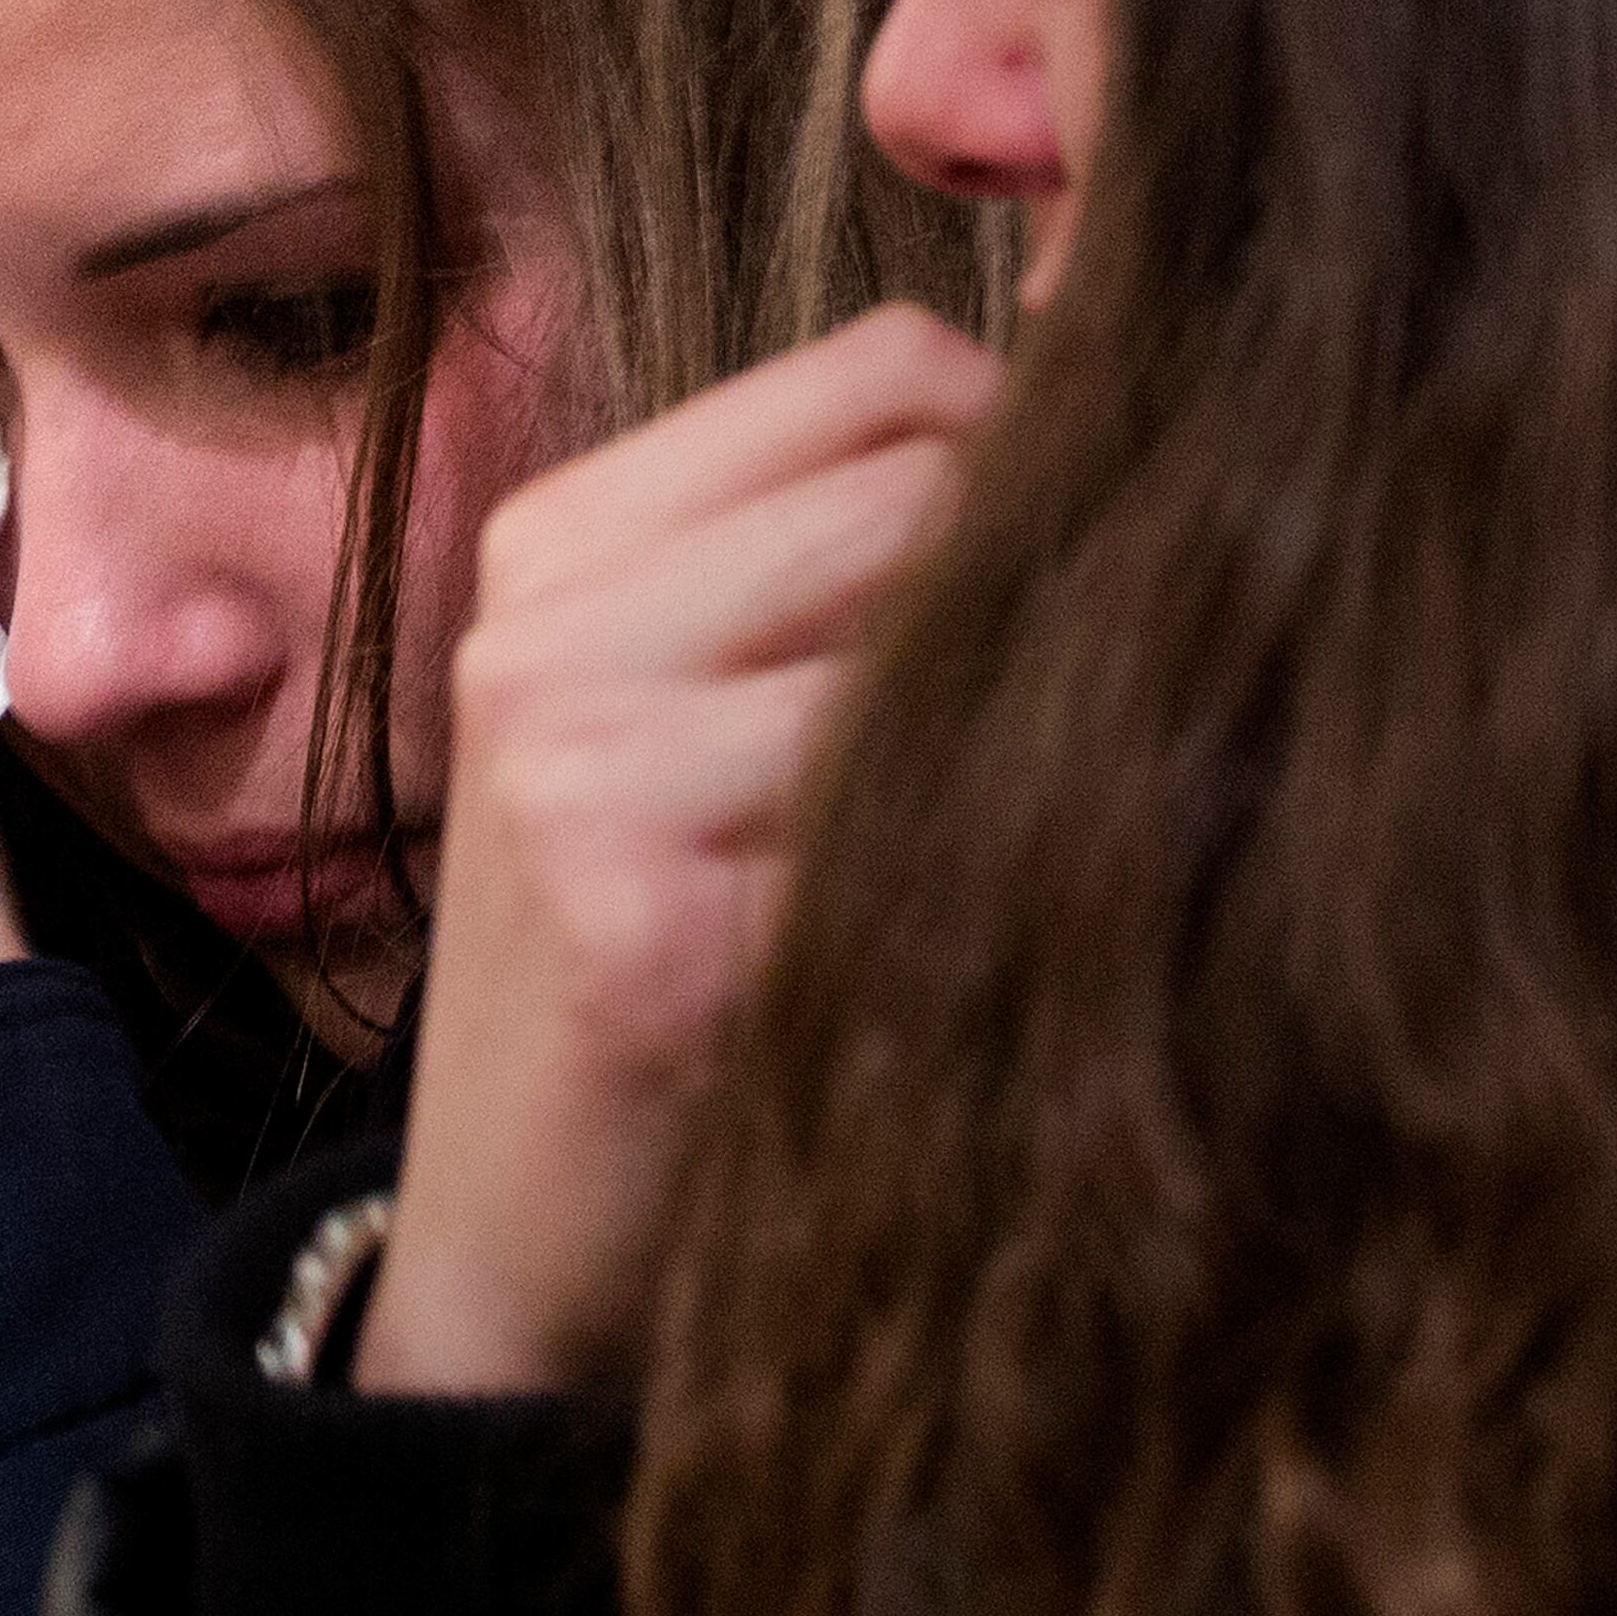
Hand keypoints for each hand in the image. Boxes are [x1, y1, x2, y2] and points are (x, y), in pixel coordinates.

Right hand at [357, 305, 1001, 1393]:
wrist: (502, 1246)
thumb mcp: (668, 715)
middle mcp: (548, 634)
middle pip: (933, 493)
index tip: (1076, 562)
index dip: (1029, 442)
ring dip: (1036, 754)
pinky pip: (921, 845)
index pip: (883, 369)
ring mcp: (580, 776)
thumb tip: (1114, 434)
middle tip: (1090, 728)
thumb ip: (818, 571)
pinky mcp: (646, 936)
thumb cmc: (640, 956)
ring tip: (1030, 852)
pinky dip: (994, 899)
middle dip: (1050, 594)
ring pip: (946, 661)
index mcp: (556, 543)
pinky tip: (974, 965)